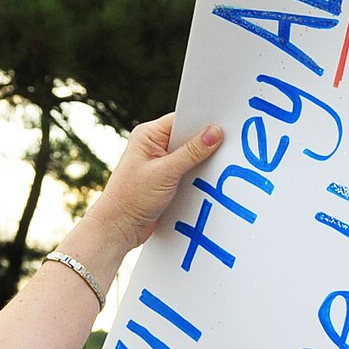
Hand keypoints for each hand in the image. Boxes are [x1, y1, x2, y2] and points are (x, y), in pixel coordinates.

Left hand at [81, 115, 224, 254]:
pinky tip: (211, 178)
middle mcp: (153, 145)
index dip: (203, 121)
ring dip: (203, 161)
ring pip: (190, 155)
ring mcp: (160, 162)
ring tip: (223, 163)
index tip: (226, 124)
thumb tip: (215, 132)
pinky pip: (188, 170)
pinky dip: (198, 174)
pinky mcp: (166, 179)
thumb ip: (191, 153)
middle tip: (230, 145)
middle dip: (206, 142)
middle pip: (188, 137)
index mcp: (148, 135)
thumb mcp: (165, 173)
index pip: (182, 119)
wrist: (118, 228)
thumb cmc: (131, 199)